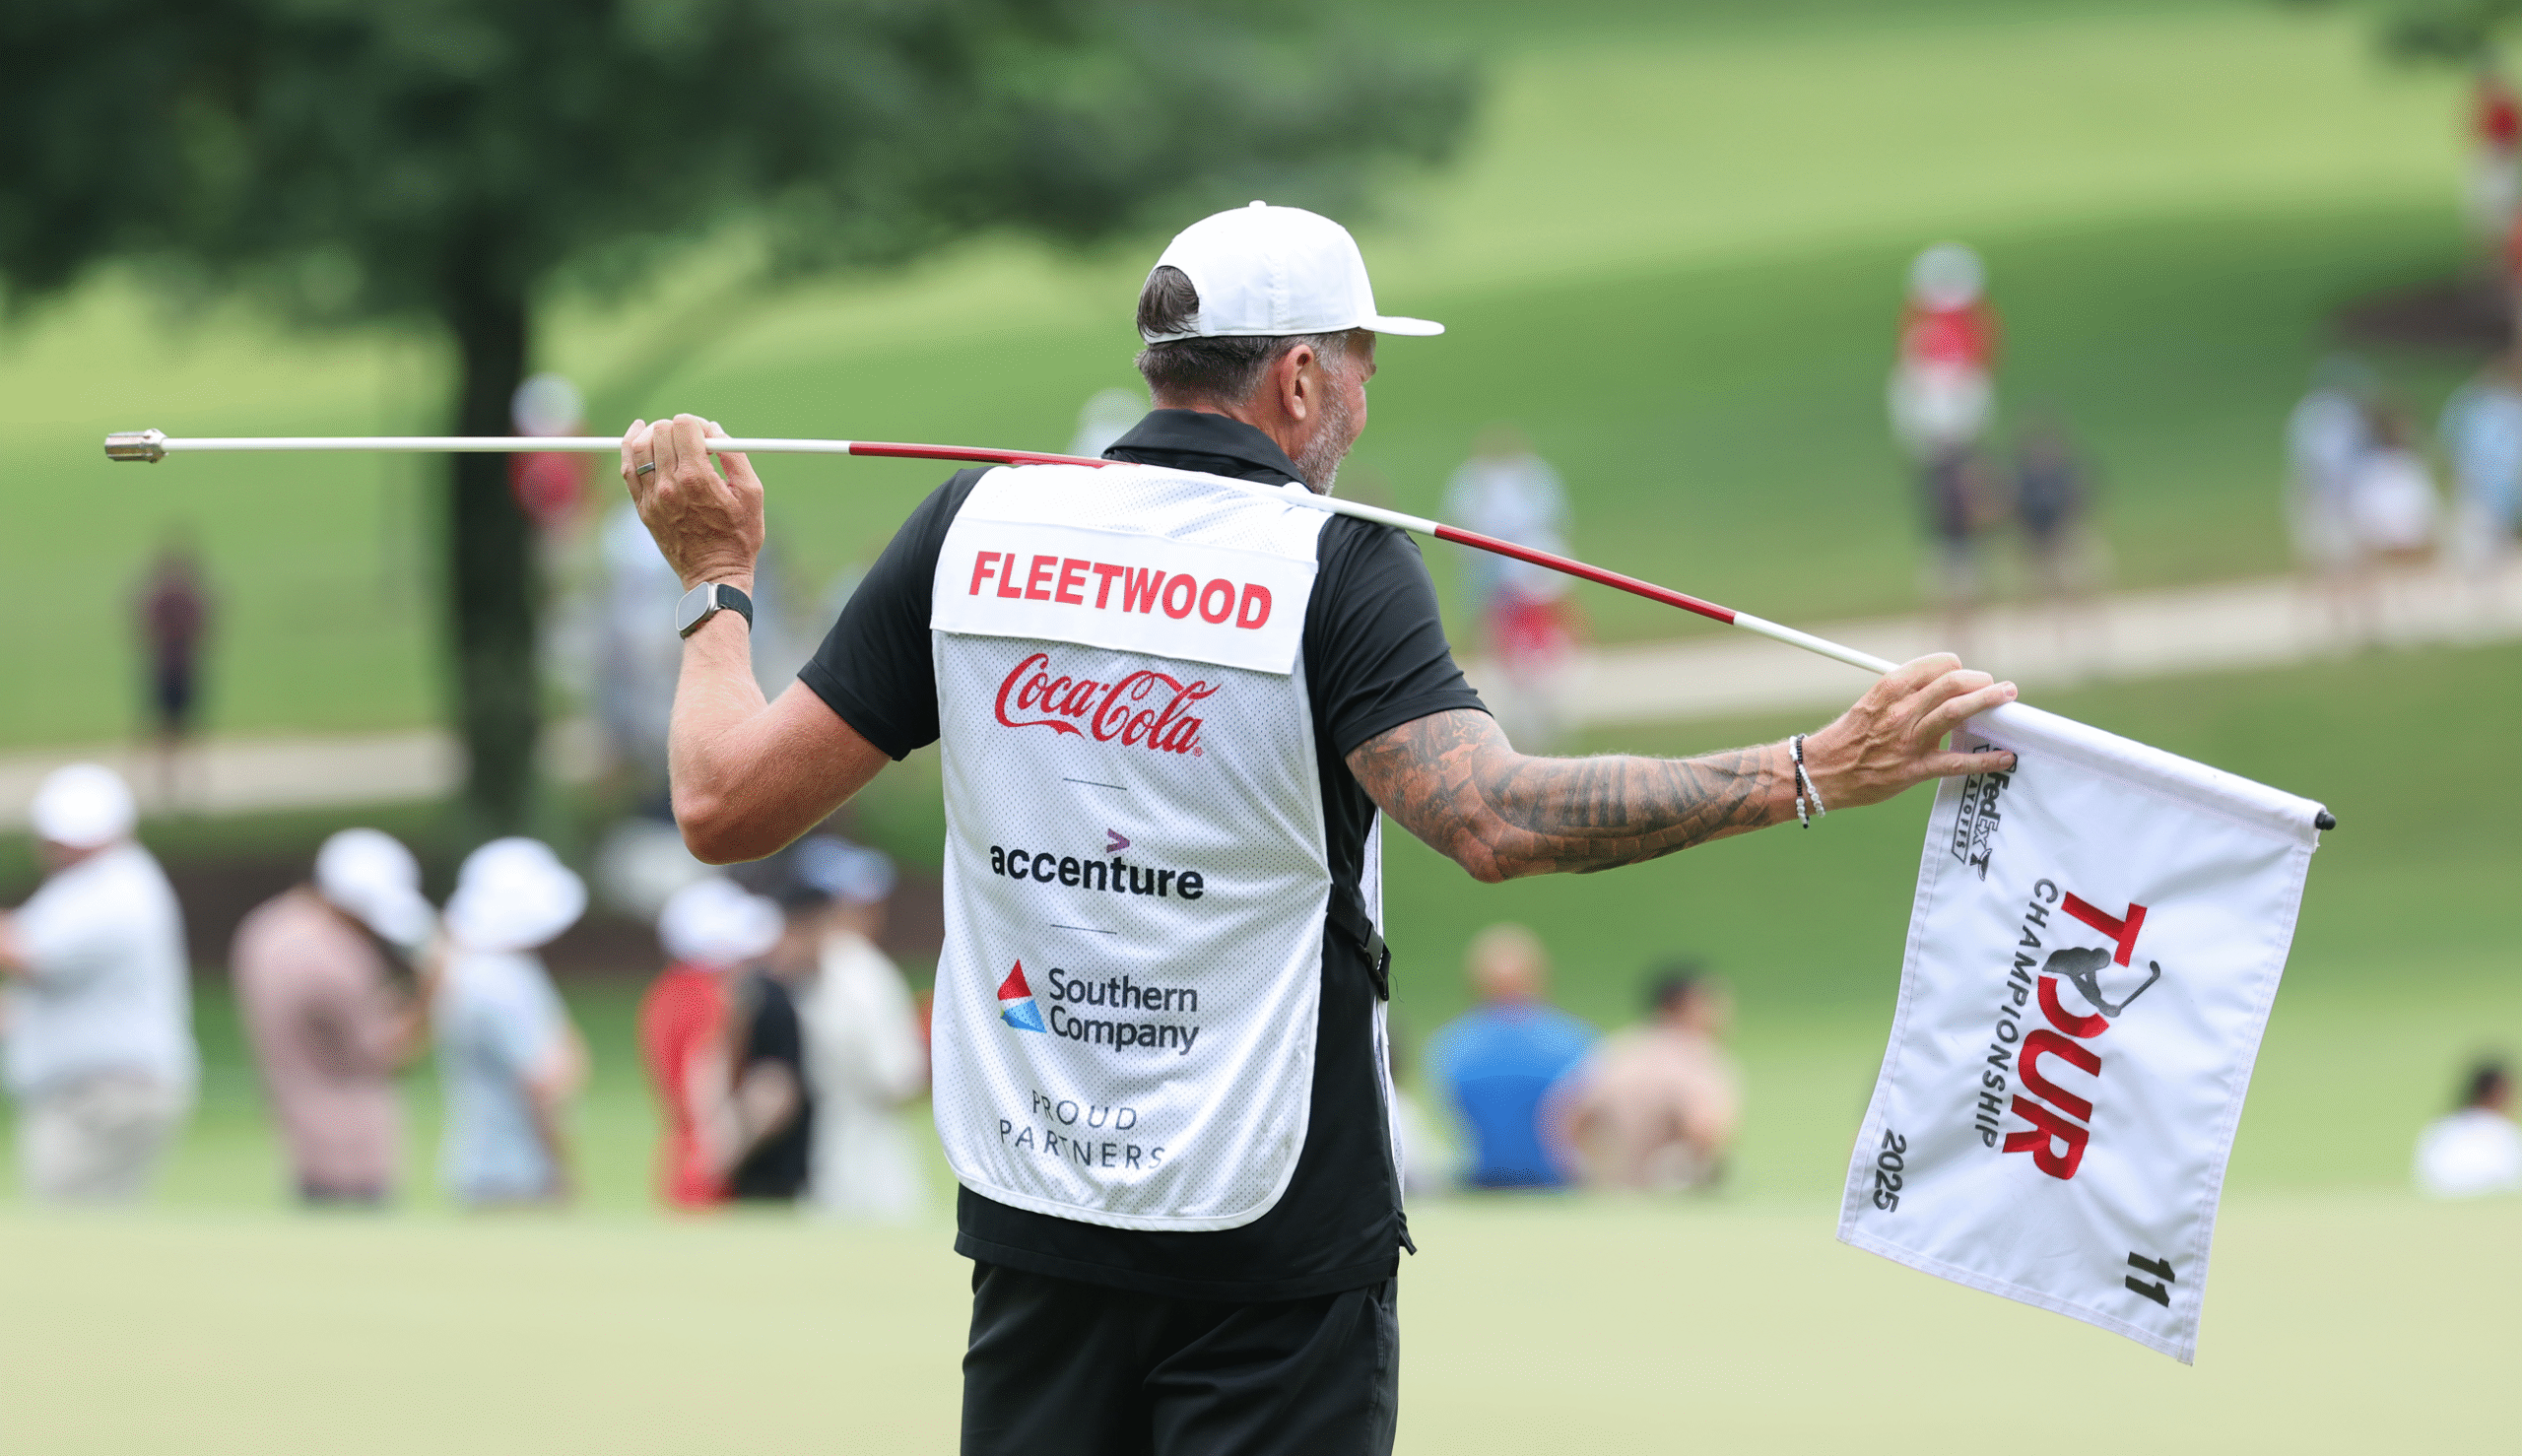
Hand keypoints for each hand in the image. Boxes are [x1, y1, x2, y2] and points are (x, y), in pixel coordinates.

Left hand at [620, 414, 764, 590]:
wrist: (714, 575)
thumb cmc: (739, 537)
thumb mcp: (752, 494)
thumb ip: (735, 456)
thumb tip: (715, 431)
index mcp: (698, 478)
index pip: (684, 426)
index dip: (696, 424)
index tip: (706, 435)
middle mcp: (670, 485)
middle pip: (661, 432)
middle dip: (677, 428)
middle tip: (691, 440)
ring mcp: (652, 497)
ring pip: (639, 446)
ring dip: (653, 434)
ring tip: (666, 438)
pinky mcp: (643, 508)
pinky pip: (627, 469)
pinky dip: (629, 448)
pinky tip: (637, 438)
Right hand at [1800, 654, 2017, 810]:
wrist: (1820, 773)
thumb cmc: (1846, 738)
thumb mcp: (1868, 704)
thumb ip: (1901, 695)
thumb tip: (1937, 688)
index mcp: (1887, 690)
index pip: (1933, 665)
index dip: (1955, 667)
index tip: (1963, 674)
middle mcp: (1900, 711)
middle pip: (1952, 683)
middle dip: (1980, 680)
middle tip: (1995, 686)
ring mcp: (1909, 740)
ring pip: (1957, 712)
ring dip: (1989, 702)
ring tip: (2007, 698)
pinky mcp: (1914, 769)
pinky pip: (1956, 762)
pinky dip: (1985, 759)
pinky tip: (2005, 757)